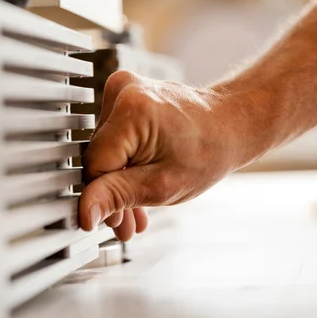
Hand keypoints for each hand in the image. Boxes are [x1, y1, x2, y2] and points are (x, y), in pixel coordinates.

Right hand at [79, 70, 260, 240]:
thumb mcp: (163, 184)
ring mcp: (124, 90)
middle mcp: (123, 91)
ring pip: (106, 152)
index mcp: (131, 109)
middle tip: (126, 227)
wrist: (231, 124)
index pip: (95, 165)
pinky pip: (115, 140)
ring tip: (135, 215)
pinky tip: (136, 191)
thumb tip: (85, 212)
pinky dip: (125, 166)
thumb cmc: (210, 150)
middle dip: (113, 195)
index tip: (112, 222)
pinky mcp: (127, 97)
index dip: (100, 197)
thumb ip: (118, 196)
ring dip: (119, 185)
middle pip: (100, 158)